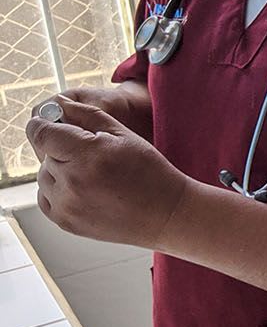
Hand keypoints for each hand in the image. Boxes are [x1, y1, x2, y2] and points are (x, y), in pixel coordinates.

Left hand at [25, 96, 186, 248]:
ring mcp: (67, 205)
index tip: (50, 124)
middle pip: (45, 154)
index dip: (43, 124)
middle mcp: (72, 181)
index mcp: (87, 154)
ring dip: (60, 171)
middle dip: (62, 150)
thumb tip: (59, 105)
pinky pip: (45, 197)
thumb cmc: (149, 172)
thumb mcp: (124, 134)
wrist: (165, 213)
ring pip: (43, 176)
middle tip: (92, 156)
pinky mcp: (64, 221)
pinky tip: (86, 190)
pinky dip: (58, 191)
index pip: (41, 132)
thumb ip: (86, 115)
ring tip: (92, 176)